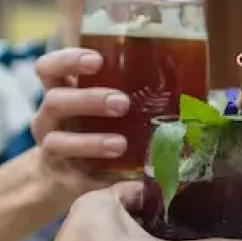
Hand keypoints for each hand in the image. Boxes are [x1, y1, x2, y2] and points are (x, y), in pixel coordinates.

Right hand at [24, 47, 131, 212]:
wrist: (63, 177)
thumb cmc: (93, 129)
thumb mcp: (102, 108)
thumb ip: (128, 95)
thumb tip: (191, 91)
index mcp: (60, 92)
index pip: (50, 68)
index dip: (68, 60)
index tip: (96, 61)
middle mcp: (50, 118)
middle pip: (55, 101)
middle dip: (89, 100)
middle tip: (122, 103)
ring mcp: (51, 149)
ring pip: (59, 141)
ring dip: (91, 142)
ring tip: (120, 144)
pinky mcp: (61, 179)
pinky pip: (74, 179)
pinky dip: (100, 179)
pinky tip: (123, 179)